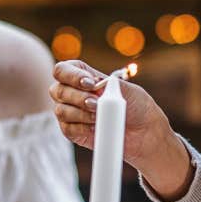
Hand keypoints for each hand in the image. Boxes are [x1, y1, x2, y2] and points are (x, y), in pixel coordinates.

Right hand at [48, 61, 192, 198]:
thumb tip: (95, 87)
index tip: (91, 84)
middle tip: (96, 104)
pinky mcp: (72, 131)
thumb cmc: (136, 106)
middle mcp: (72, 93)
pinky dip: (81, 127)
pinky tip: (95, 127)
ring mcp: (70, 112)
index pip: (62, 70)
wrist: (143, 132)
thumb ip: (108, 84)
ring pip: (60, 110)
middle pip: (57, 90)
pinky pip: (67, 129)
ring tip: (98, 116)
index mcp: (82, 76)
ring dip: (80, 113)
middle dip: (77, 97)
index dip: (71, 75)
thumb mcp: (126, 89)